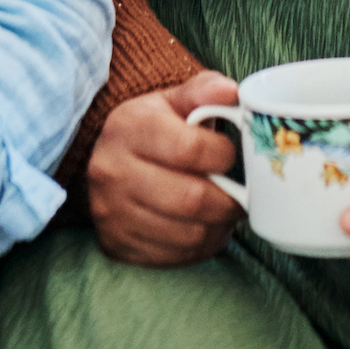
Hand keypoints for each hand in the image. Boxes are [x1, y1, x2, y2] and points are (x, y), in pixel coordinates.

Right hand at [89, 71, 247, 265]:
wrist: (109, 162)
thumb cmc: (151, 129)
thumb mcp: (172, 101)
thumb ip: (204, 91)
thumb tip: (233, 92)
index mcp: (127, 127)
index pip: (189, 149)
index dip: (222, 155)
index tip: (229, 155)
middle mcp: (112, 171)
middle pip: (191, 200)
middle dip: (228, 200)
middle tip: (240, 194)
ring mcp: (112, 212)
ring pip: (188, 234)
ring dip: (219, 227)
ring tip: (224, 211)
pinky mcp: (118, 244)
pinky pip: (176, 257)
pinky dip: (201, 247)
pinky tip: (204, 228)